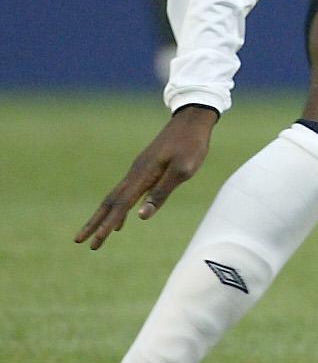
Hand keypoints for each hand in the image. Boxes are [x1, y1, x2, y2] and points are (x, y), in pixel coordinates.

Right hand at [76, 106, 217, 249]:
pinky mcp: (145, 168)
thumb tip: (141, 216)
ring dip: (104, 216)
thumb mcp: (183, 170)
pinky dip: (120, 208)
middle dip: (95, 223)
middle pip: (110, 203)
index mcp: (143, 175)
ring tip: (96, 235)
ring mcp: (139, 170)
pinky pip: (126, 192)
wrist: (192, 119)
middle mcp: (135, 173)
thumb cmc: (192, 145)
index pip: (120, 206)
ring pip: (116, 197)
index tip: (95, 243)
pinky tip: (122, 219)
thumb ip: (161, 192)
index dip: (106, 225)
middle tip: (80, 242)